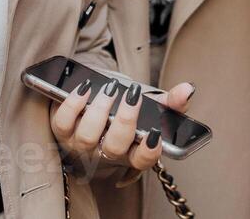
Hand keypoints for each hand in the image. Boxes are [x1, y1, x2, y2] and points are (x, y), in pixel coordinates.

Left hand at [50, 78, 194, 174]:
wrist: (92, 108)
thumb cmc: (124, 113)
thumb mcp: (150, 108)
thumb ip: (171, 102)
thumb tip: (187, 90)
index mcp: (130, 152)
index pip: (142, 161)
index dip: (148, 151)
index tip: (153, 133)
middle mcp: (105, 153)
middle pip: (114, 148)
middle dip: (124, 122)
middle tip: (132, 97)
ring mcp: (81, 144)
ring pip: (87, 136)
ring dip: (99, 111)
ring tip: (110, 90)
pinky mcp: (61, 131)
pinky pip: (63, 123)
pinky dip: (72, 105)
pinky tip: (84, 89)